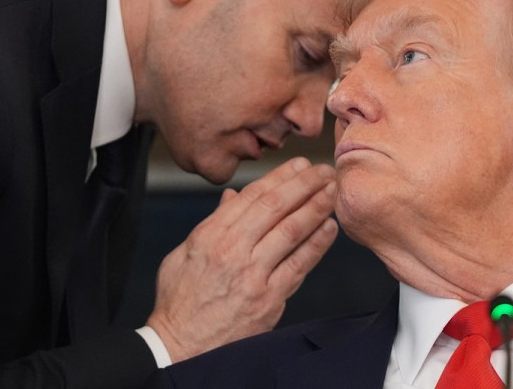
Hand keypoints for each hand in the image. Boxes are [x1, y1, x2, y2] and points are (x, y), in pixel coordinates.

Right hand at [146, 157, 337, 361]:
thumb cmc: (180, 301)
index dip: (280, 176)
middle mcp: (232, 251)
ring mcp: (253, 275)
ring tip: (332, 192)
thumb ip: (213, 223)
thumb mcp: (184, 254)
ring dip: (316, 207)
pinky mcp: (269, 298)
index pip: (252, 196)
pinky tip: (329, 227)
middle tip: (324, 171)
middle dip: (304, 184)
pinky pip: (299, 265)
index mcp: (210, 236)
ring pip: (291, 231)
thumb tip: (234, 197)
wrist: (180, 346)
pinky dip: (317, 244)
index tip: (299, 165)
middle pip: (276, 207)